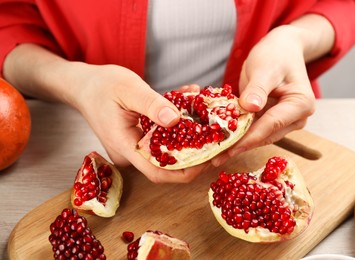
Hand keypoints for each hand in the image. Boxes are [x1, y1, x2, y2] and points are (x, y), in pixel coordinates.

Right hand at [70, 64, 208, 182]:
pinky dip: (178, 125)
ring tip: (206, 116)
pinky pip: (163, 138)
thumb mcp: (128, 88)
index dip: (186, 171)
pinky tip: (188, 103)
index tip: (209, 158)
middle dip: (195, 153)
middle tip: (216, 136)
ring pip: (168, 150)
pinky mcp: (139, 139)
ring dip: (189, 136)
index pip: (158, 172)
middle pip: (168, 164)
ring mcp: (135, 147)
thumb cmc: (101, 86)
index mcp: (125, 146)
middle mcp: (131, 153)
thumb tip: (176, 119)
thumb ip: (152, 104)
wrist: (84, 86)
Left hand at [212, 25, 315, 165]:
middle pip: (265, 135)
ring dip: (238, 144)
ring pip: (259, 136)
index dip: (248, 138)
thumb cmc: (275, 55)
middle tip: (215, 158)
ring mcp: (285, 121)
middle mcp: (296, 118)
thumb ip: (257, 88)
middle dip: (240, 146)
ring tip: (215, 155)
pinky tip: (221, 141)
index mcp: (301, 104)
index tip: (228, 149)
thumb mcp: (265, 68)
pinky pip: (254, 130)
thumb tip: (251, 108)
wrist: (282, 49)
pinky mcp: (272, 121)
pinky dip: (239, 135)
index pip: (271, 124)